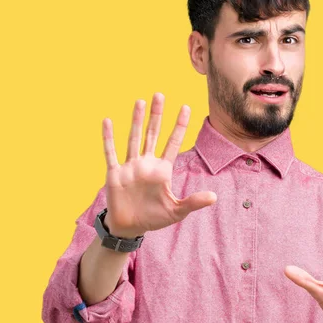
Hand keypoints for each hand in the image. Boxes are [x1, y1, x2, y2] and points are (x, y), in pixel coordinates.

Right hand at [102, 93, 216, 237]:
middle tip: (160, 94)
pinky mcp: (115, 174)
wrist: (129, 228)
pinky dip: (109, 138)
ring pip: (134, 138)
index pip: (173, 143)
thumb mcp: (176, 211)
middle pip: (153, 134)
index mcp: (163, 170)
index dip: (180, 126)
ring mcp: (130, 167)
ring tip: (140, 102)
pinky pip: (111, 153)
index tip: (186, 107)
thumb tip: (214, 197)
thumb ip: (193, 202)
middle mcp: (147, 164)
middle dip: (157, 115)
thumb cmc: (153, 218)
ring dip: (136, 120)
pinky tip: (107, 121)